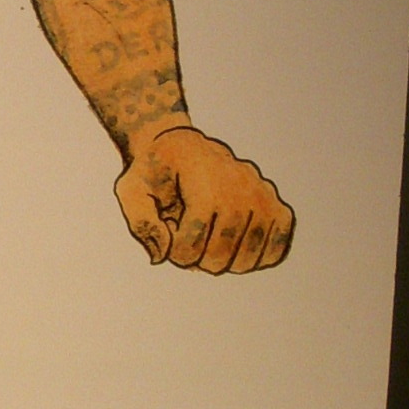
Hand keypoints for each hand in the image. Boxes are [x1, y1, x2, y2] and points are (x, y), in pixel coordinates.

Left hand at [113, 125, 292, 274]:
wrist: (182, 147)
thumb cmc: (156, 172)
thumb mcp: (131, 189)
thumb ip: (141, 222)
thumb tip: (161, 255)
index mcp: (205, 185)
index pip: (191, 246)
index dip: (174, 253)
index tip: (169, 235)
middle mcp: (240, 190)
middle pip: (218, 258)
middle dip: (194, 258)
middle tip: (187, 234)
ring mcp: (263, 199)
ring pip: (245, 261)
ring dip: (221, 261)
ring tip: (209, 237)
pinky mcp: (278, 207)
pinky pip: (277, 250)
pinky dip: (256, 259)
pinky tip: (235, 245)